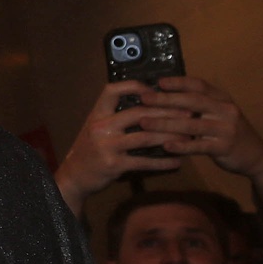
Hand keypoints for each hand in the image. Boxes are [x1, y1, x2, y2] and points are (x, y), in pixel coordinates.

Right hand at [53, 80, 191, 214]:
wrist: (74, 176)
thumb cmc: (90, 149)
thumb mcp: (96, 127)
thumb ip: (115, 116)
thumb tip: (147, 105)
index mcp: (97, 114)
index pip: (113, 90)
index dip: (135, 87)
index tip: (156, 89)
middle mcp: (101, 127)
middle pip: (139, 113)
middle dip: (167, 112)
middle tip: (188, 113)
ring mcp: (107, 146)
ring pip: (145, 137)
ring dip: (170, 136)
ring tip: (188, 136)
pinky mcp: (113, 165)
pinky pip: (143, 162)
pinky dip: (163, 162)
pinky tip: (177, 161)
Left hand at [146, 76, 262, 224]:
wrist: (257, 157)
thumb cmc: (230, 133)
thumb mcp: (220, 114)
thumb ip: (200, 105)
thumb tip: (168, 96)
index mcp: (223, 99)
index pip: (199, 85)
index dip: (178, 82)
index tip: (158, 81)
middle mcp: (226, 110)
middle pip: (192, 101)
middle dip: (166, 99)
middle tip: (144, 98)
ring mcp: (226, 129)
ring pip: (191, 124)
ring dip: (165, 123)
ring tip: (144, 122)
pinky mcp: (225, 147)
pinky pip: (199, 146)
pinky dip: (181, 146)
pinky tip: (165, 145)